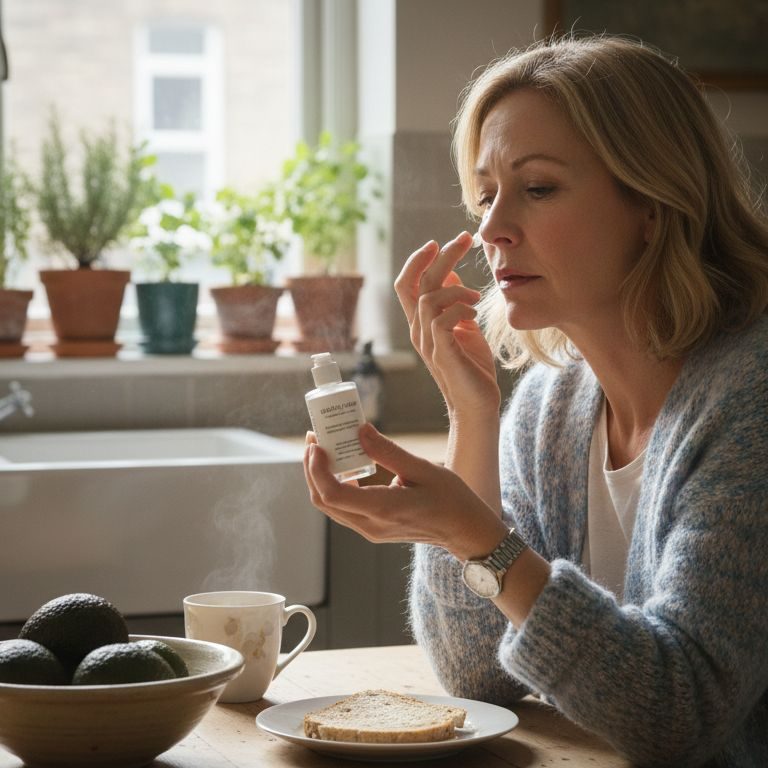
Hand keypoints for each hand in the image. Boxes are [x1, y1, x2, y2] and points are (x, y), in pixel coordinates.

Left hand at [303, 424, 506, 559]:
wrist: (464, 530)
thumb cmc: (450, 499)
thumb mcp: (422, 468)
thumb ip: (387, 451)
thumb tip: (359, 429)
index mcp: (383, 509)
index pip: (333, 494)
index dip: (317, 469)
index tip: (316, 443)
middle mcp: (371, 525)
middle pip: (323, 500)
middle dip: (312, 469)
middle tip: (315, 438)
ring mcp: (370, 530)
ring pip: (330, 505)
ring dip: (320, 476)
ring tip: (325, 446)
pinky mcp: (373, 528)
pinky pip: (343, 508)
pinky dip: (334, 485)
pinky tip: (342, 464)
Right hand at [395, 232, 499, 415]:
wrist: (477, 405)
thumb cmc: (472, 368)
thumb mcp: (465, 327)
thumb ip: (455, 303)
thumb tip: (451, 275)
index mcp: (421, 323)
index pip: (407, 283)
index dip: (419, 259)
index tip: (440, 242)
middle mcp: (418, 331)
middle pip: (416, 283)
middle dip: (440, 256)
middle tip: (465, 239)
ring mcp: (428, 343)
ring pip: (429, 299)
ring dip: (456, 289)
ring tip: (476, 297)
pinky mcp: (443, 354)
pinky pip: (442, 321)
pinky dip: (460, 310)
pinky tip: (474, 315)